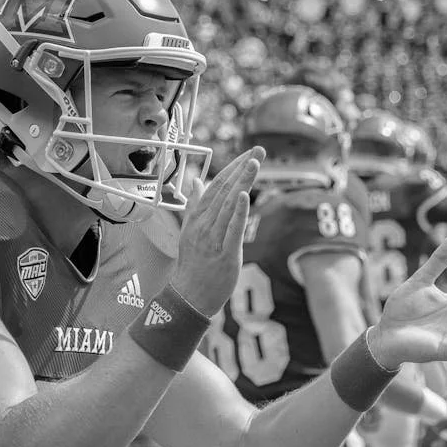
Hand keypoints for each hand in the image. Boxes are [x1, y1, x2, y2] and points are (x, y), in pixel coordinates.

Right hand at [169, 147, 264, 315]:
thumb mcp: (190, 231)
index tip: (248, 153)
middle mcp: (204, 224)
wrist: (188, 296)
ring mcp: (213, 238)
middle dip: (242, 168)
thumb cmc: (192, 265)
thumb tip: (197, 182)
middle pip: (225, 190)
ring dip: (242, 182)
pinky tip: (245, 195)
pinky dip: (238, 211)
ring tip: (254, 162)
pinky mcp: (225, 254)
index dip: (232, 168)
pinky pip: (232, 229)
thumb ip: (195, 205)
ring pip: (230, 204)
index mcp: (198, 217)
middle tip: (258, 149)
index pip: (216, 186)